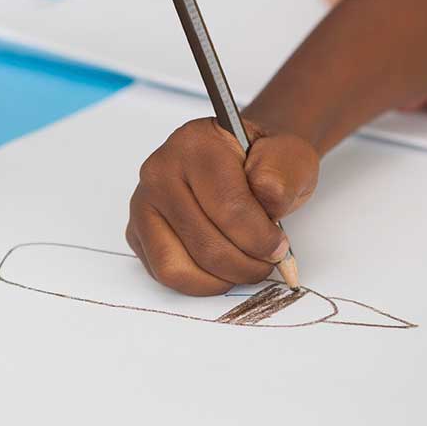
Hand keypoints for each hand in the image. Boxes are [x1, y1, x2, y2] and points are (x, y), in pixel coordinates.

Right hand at [126, 118, 318, 295]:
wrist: (239, 160)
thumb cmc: (261, 162)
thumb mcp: (289, 155)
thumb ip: (282, 173)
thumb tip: (268, 202)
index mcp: (196, 144)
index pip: (228, 207)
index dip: (261, 238)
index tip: (279, 247)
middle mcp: (159, 171)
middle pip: (203, 244)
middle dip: (245, 265)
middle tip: (267, 261)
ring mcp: (143, 203)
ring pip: (176, 266)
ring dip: (220, 279)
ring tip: (244, 266)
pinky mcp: (137, 231)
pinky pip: (164, 273)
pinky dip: (199, 282)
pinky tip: (221, 267)